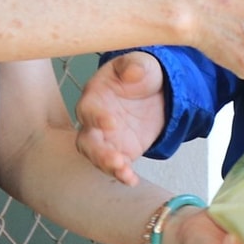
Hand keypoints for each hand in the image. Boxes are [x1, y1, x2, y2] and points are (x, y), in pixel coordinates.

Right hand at [75, 52, 168, 186]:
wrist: (157, 91)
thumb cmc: (142, 73)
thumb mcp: (142, 63)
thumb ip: (135, 65)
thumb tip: (133, 72)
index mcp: (95, 96)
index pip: (88, 109)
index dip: (96, 117)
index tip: (111, 123)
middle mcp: (95, 120)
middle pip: (86, 140)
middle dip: (98, 152)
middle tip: (115, 159)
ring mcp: (107, 138)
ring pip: (97, 157)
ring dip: (108, 166)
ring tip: (125, 172)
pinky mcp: (121, 151)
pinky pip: (117, 166)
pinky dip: (122, 175)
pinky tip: (132, 180)